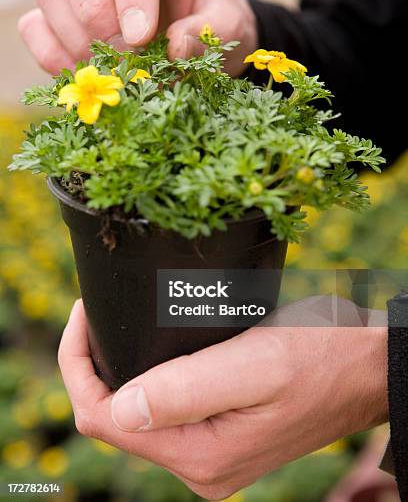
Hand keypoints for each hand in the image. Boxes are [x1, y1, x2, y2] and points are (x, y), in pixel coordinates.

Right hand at [18, 0, 256, 75]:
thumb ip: (208, 34)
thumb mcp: (228, 27)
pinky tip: (89, 74)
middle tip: (125, 58)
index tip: (141, 39)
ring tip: (114, 71)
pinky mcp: (63, 12)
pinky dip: (54, 56)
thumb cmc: (216, 24)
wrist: (202, 41)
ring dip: (77, 41)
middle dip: (96, 16)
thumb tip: (173, 50)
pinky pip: (35, 26)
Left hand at [58, 298, 387, 499]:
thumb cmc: (319, 361)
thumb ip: (186, 390)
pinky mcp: (221, 437)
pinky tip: (152, 351)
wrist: (364, 371)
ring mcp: (210, 454)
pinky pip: (166, 412)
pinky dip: (148, 380)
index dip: (78, 365)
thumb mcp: (255, 366)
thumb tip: (119, 408)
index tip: (84, 311)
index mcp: (199, 453)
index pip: (103, 416)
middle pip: (116, 419)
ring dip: (120, 372)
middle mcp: (199, 464)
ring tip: (118, 326)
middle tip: (98, 313)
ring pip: (139, 415)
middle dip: (95, 367)